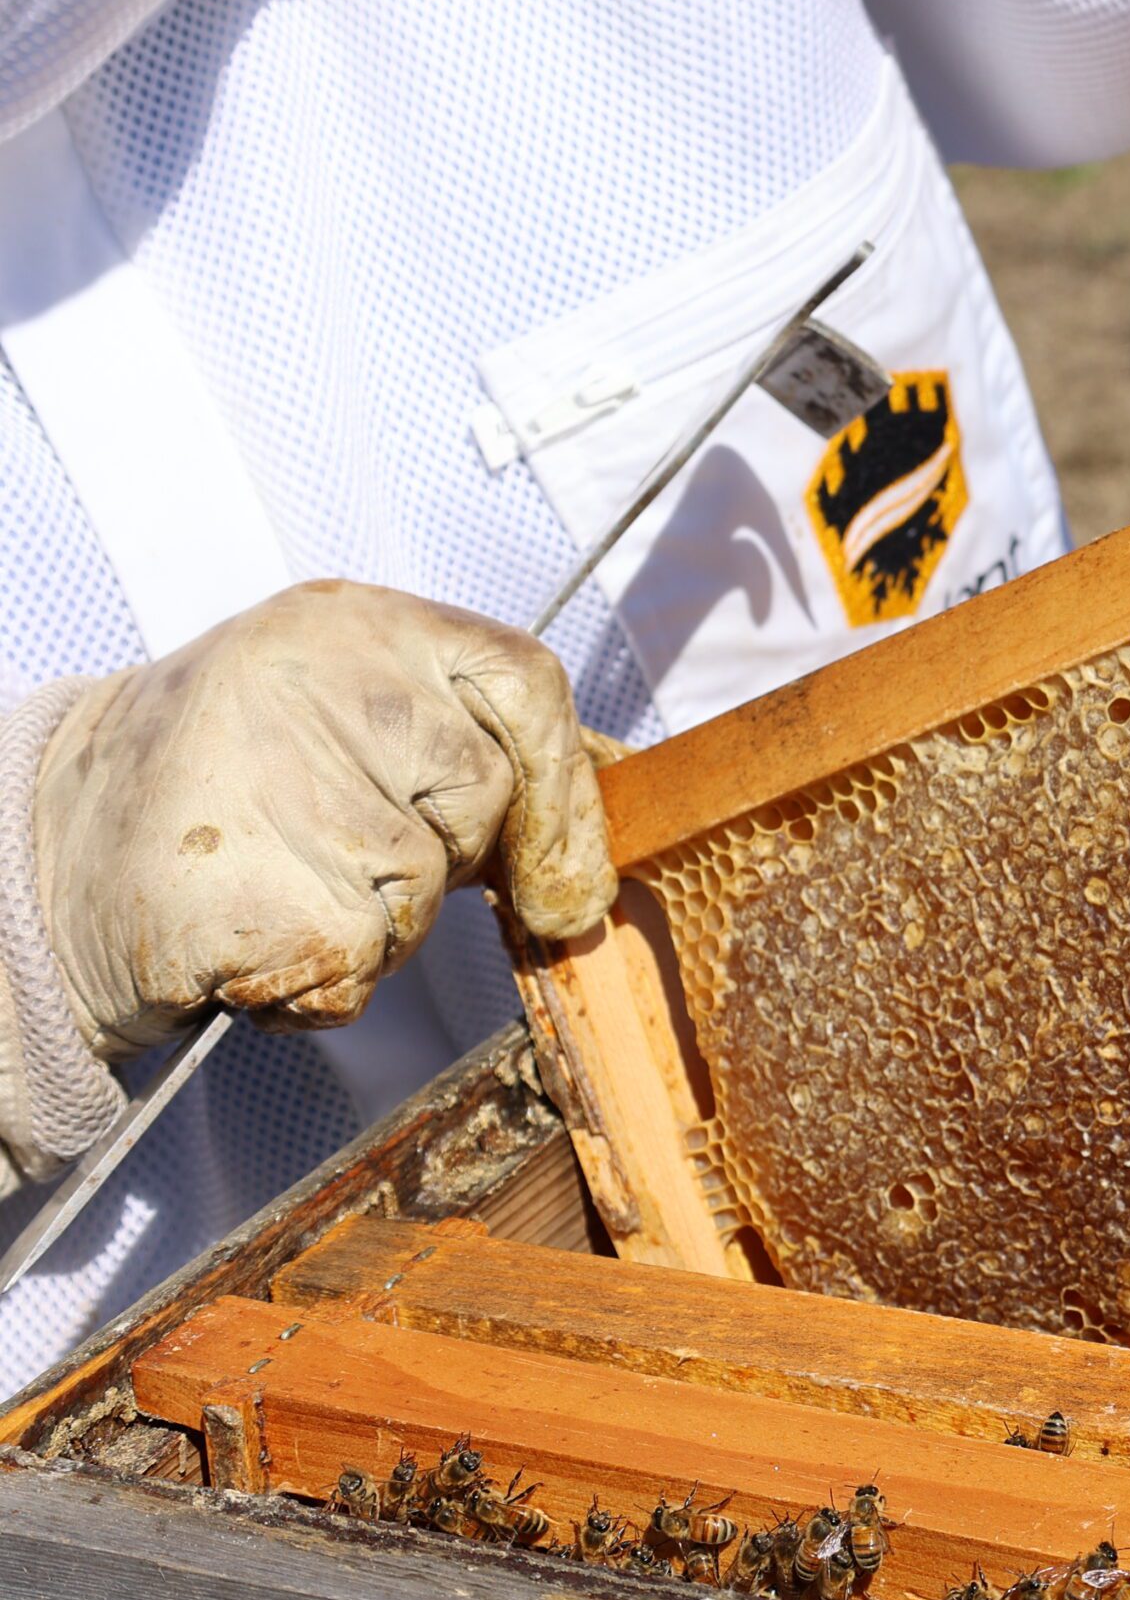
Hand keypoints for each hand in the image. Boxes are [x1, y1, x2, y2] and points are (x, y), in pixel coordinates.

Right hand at [29, 581, 614, 1058]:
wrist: (49, 858)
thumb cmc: (220, 783)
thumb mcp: (341, 711)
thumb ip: (468, 738)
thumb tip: (604, 806)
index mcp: (352, 622)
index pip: (526, 679)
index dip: (565, 780)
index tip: (567, 861)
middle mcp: (323, 682)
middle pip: (486, 792)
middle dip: (447, 851)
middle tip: (342, 845)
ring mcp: (293, 783)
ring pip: (429, 888)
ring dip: (379, 918)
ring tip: (279, 876)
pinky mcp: (273, 893)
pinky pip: (366, 960)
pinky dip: (326, 976)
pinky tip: (254, 930)